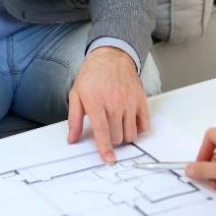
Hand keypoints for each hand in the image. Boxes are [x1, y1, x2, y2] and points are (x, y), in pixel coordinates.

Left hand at [66, 46, 149, 162]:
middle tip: (107, 130)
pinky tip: (129, 122)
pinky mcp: (141, 100)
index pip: (102, 131)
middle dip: (112, 140)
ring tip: (117, 125)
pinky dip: (138, 129)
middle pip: (117, 136)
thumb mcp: (76, 94)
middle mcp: (114, 102)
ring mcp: (129, 101)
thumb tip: (72, 138)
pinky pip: (144, 124)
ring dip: (124, 136)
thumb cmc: (92, 75)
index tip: (108, 159)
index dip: (105, 148)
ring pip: (131, 134)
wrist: (111, 56)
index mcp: (96, 102)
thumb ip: (74, 118)